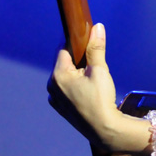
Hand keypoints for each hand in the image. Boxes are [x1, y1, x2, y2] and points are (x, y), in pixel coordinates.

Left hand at [47, 23, 121, 149]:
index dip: (77, 43)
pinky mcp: (60, 108)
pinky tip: (88, 91)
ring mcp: (55, 98)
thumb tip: (97, 27)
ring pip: (65, 76)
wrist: (104, 129)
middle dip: (78, 59)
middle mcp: (51, 86)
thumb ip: (96, 48)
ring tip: (93, 79)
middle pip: (64, 63)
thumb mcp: (100, 70)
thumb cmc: (101, 98)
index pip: (64, 49)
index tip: (88, 41)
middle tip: (95, 63)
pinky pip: (66, 89)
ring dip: (77, 73)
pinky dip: (75, 85)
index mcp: (58, 75)